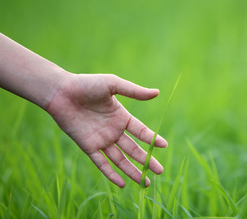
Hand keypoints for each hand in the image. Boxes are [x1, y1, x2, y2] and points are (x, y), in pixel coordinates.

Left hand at [46, 73, 166, 187]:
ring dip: (132, 171)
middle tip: (160, 171)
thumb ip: (134, 91)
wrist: (61, 92)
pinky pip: (101, 163)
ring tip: (145, 182)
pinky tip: (122, 184)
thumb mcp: (113, 84)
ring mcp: (101, 140)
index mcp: (121, 117)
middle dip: (147, 160)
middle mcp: (114, 131)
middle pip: (134, 149)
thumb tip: (157, 93)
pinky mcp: (88, 146)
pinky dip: (111, 174)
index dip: (153, 139)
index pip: (141, 131)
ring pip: (120, 160)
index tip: (164, 146)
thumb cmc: (87, 84)